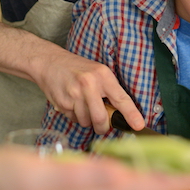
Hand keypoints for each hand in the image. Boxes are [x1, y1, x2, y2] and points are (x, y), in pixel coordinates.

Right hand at [0, 145, 189, 189]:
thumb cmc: (0, 184)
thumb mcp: (35, 176)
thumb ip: (77, 179)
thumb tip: (119, 178)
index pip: (154, 186)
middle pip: (159, 184)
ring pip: (147, 181)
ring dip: (178, 170)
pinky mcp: (84, 184)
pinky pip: (127, 176)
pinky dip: (151, 167)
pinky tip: (156, 162)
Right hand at [30, 44, 144, 133]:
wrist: (50, 63)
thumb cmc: (76, 69)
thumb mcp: (97, 72)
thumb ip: (108, 90)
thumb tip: (119, 114)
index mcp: (102, 75)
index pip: (121, 98)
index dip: (131, 114)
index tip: (139, 125)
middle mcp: (89, 84)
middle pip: (101, 118)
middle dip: (103, 127)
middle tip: (102, 125)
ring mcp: (74, 94)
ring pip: (86, 122)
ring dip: (86, 120)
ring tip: (82, 105)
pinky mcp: (62, 103)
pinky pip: (74, 119)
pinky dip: (75, 116)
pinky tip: (71, 103)